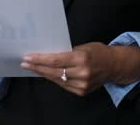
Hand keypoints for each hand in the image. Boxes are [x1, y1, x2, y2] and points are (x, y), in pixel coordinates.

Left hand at [20, 42, 139, 96]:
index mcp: (82, 58)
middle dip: (37, 67)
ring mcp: (82, 84)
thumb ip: (67, 51)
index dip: (40, 59)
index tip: (28, 57)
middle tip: (25, 63)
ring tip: (32, 68)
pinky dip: (54, 79)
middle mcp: (82, 73)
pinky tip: (46, 74)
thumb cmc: (98, 52)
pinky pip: (63, 85)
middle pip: (54, 72)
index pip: (56, 60)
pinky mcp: (81, 91)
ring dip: (43, 74)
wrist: (114, 65)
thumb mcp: (83, 46)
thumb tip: (49, 55)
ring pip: (57, 80)